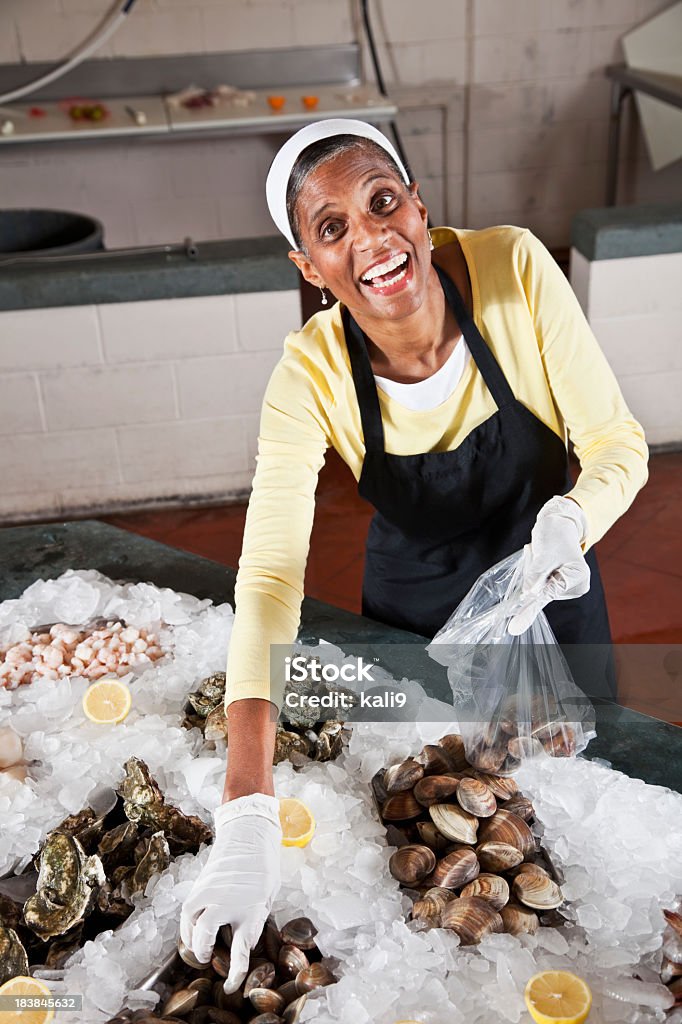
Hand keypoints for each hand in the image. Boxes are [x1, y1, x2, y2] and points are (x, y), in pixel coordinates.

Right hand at [180, 793, 281, 992]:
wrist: (249, 831)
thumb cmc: (264, 863)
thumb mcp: (267, 894)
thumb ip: (255, 917)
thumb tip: (243, 937)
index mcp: (253, 908)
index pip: (242, 948)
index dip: (236, 971)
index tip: (232, 985)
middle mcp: (229, 902)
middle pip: (207, 936)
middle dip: (204, 952)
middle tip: (206, 960)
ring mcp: (212, 892)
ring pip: (192, 924)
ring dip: (192, 940)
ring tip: (198, 947)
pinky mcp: (202, 884)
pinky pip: (187, 911)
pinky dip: (187, 924)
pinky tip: (191, 930)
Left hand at [507, 496, 589, 635]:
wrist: (557, 522)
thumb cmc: (554, 535)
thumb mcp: (543, 556)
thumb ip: (535, 578)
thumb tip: (527, 598)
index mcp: (578, 578)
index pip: (549, 594)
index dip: (530, 606)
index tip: (515, 627)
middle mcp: (575, 585)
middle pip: (542, 592)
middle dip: (533, 576)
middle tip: (535, 554)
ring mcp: (566, 586)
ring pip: (537, 589)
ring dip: (531, 573)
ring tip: (539, 554)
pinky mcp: (556, 583)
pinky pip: (537, 585)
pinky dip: (532, 574)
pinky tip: (538, 559)